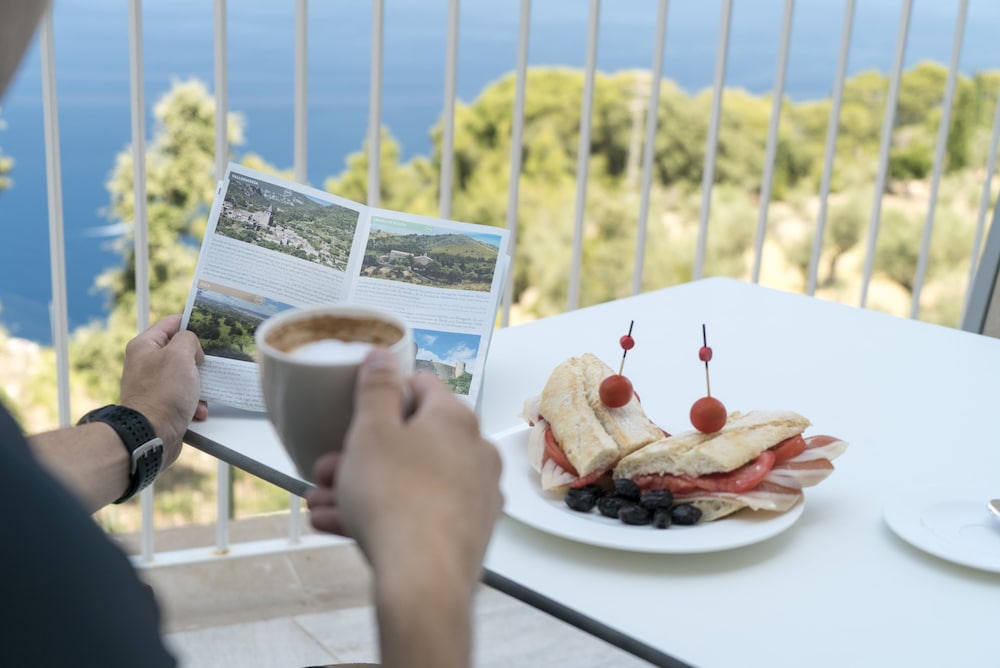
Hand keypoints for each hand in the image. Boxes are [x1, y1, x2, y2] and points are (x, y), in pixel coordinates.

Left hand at [120, 314, 206, 467]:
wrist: (152, 434)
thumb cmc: (163, 393)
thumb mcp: (180, 355)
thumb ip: (188, 339)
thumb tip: (193, 347)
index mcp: (145, 345)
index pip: (172, 323)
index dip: (192, 323)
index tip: (210, 329)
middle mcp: (145, 363)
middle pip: (180, 350)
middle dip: (198, 359)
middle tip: (208, 362)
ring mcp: (153, 384)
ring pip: (185, 374)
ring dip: (199, 383)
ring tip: (201, 392)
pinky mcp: (161, 403)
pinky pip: (183, 396)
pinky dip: (195, 402)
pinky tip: (197, 409)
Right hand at [307, 347, 502, 578]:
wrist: (423, 581)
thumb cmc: (397, 501)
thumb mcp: (372, 432)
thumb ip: (376, 388)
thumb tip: (383, 355)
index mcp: (455, 418)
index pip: (420, 386)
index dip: (382, 396)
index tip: (355, 414)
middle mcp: (475, 452)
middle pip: (412, 440)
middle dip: (362, 452)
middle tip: (327, 468)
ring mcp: (475, 494)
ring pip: (410, 479)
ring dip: (363, 486)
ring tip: (322, 502)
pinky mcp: (467, 531)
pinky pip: (420, 512)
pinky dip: (385, 514)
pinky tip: (341, 525)